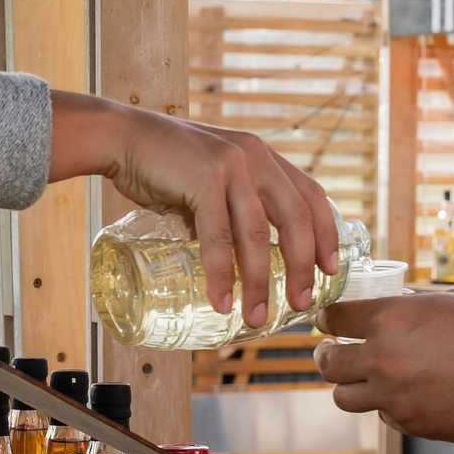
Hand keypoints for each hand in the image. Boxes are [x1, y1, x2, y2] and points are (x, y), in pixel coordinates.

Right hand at [51, 91, 337, 329]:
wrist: (123, 137)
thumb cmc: (166, 163)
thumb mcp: (213, 178)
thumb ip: (232, 208)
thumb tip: (242, 260)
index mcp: (263, 157)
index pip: (310, 195)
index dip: (326, 234)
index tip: (330, 269)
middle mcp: (255, 156)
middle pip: (295, 218)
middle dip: (301, 266)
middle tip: (300, 303)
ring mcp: (231, 165)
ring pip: (258, 233)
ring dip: (260, 281)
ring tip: (256, 317)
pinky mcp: (203, 178)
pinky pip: (219, 235)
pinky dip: (222, 273)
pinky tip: (221, 300)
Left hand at [316, 291, 453, 441]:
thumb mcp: (446, 302)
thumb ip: (410, 309)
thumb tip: (390, 310)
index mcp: (390, 319)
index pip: (334, 318)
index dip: (326, 318)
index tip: (327, 320)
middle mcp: (383, 359)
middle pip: (327, 364)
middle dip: (325, 356)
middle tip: (330, 351)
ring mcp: (394, 397)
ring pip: (345, 398)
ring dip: (350, 385)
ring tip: (362, 377)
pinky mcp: (411, 425)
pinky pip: (383, 415)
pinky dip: (387, 405)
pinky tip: (408, 394)